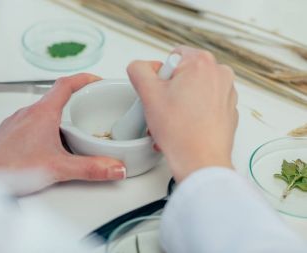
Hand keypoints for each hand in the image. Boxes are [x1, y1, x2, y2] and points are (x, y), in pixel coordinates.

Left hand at [0, 74, 125, 189]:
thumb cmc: (8, 168)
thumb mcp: (58, 168)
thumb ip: (90, 168)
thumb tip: (115, 167)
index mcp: (42, 113)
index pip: (66, 84)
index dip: (84, 79)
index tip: (96, 80)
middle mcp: (28, 113)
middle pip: (56, 96)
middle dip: (76, 99)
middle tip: (90, 106)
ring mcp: (18, 122)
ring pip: (44, 110)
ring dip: (60, 115)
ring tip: (73, 129)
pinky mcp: (11, 133)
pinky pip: (32, 122)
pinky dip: (46, 127)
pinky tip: (49, 146)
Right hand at [127, 46, 237, 181]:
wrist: (201, 161)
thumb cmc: (181, 131)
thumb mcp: (148, 94)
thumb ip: (139, 70)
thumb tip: (141, 67)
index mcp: (202, 62)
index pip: (172, 57)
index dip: (160, 76)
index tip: (161, 94)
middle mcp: (220, 73)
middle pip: (184, 74)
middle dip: (170, 90)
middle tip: (165, 109)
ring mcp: (227, 93)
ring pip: (194, 90)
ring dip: (181, 102)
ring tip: (175, 121)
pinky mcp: (229, 110)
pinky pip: (205, 104)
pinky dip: (194, 112)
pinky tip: (185, 127)